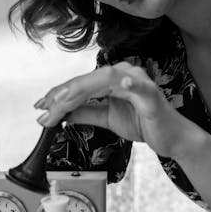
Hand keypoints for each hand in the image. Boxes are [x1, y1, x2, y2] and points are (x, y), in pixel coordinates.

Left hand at [34, 62, 191, 158]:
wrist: (170, 138)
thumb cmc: (143, 123)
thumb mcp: (107, 118)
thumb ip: (86, 113)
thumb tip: (61, 113)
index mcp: (113, 79)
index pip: (81, 84)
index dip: (59, 94)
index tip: (40, 107)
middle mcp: (124, 73)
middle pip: (88, 80)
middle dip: (63, 95)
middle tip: (44, 108)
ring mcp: (139, 81)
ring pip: (105, 79)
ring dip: (81, 89)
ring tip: (62, 101)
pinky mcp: (151, 93)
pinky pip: (139, 86)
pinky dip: (131, 83)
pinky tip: (122, 84)